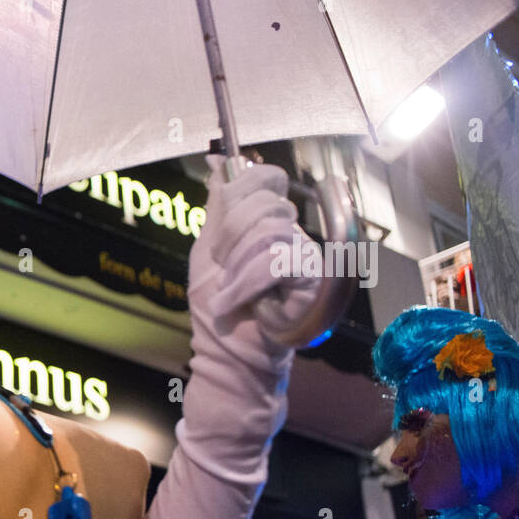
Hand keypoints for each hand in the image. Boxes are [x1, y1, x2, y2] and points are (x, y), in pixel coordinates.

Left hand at [188, 155, 319, 374]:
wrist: (228, 355)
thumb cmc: (217, 309)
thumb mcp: (207, 252)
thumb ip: (217, 208)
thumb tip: (219, 163)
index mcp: (266, 221)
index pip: (265, 177)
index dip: (239, 195)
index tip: (220, 236)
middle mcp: (291, 232)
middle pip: (265, 203)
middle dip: (230, 239)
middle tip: (223, 269)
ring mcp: (305, 254)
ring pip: (270, 232)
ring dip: (236, 268)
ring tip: (231, 292)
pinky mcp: (312, 280)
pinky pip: (277, 261)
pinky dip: (247, 284)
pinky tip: (239, 303)